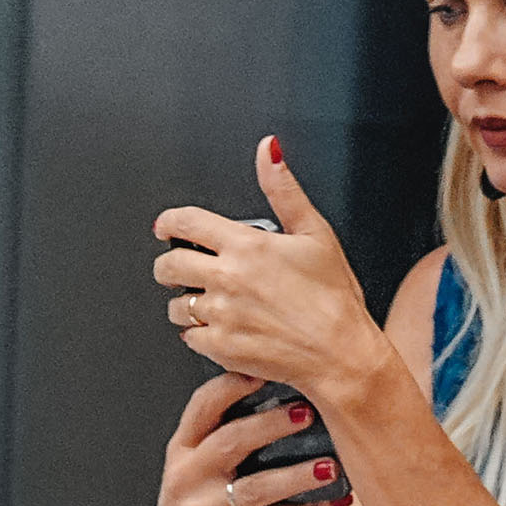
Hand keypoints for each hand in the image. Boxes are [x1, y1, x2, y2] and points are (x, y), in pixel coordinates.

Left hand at [148, 139, 389, 399]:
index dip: (168, 222)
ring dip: (184, 301)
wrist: (340, 353)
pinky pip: (190, 337)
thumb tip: (269, 152)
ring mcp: (221, 315)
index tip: (164, 227)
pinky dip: (198, 332)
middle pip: (169, 265)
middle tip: (177, 268)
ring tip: (205, 301)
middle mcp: (227, 279)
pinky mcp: (220, 348)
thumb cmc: (334, 299)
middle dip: (168, 264)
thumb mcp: (314, 232)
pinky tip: (219, 326)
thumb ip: (283, 190)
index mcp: (246, 246)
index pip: (185, 223)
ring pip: (176, 305)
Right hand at [152, 371, 350, 505]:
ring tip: (331, 466)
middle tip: (310, 411)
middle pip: (230, 441)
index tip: (270, 367)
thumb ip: (227, 436)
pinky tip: (335, 503)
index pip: (203, 405)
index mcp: (182, 450)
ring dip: (296, 476)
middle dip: (271, 424)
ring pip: (253, 489)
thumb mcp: (199, 471)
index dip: (234, 383)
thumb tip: (292, 394)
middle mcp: (184, 477)